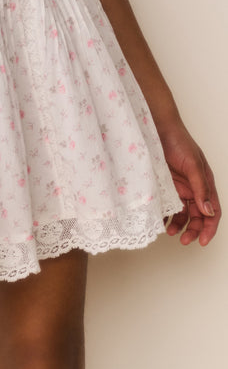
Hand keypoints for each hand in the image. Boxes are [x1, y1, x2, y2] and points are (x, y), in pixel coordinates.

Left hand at [158, 119, 220, 246]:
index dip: (209, 228)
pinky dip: (166, 215)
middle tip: (183, 240)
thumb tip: (208, 211)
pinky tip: (160, 220)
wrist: (157, 127)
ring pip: (182, 213)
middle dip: (192, 230)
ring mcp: (178, 187)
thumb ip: (200, 188)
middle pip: (197, 216)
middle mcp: (194, 188)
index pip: (212, 211)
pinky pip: (167, 205)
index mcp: (205, 184)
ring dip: (178, 224)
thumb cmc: (178, 141)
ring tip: (169, 231)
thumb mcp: (193, 164)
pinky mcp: (165, 186)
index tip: (201, 241)